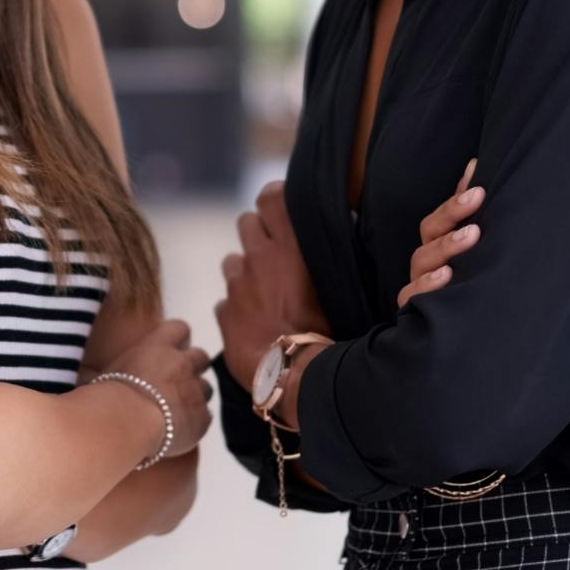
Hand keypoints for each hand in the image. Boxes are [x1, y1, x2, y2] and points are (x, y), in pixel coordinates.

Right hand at [103, 318, 214, 463]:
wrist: (124, 425)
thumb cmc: (108, 397)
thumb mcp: (109, 373)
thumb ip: (122, 369)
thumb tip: (108, 374)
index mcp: (158, 346)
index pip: (179, 329)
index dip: (178, 340)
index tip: (170, 352)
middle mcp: (182, 363)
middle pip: (201, 357)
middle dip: (193, 369)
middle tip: (175, 385)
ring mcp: (195, 390)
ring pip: (206, 388)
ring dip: (194, 397)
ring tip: (175, 412)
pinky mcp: (202, 418)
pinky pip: (204, 418)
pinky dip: (194, 423)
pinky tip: (178, 432)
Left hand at [215, 181, 328, 382]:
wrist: (294, 373)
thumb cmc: (328, 330)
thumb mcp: (339, 285)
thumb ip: (332, 255)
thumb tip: (345, 232)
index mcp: (288, 246)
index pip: (270, 196)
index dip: (274, 199)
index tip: (283, 210)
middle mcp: (258, 258)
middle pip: (246, 221)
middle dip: (257, 232)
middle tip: (274, 252)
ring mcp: (237, 284)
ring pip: (232, 261)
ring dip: (245, 270)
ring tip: (263, 291)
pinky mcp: (223, 312)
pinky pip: (226, 300)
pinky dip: (237, 306)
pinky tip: (254, 320)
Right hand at [396, 159, 483, 308]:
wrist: (461, 341)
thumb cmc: (468, 286)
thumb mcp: (471, 248)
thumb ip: (470, 211)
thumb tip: (475, 165)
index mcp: (438, 245)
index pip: (442, 216)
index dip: (457, 200)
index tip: (479, 187)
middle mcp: (427, 263)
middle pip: (430, 232)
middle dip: (452, 214)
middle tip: (477, 199)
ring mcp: (418, 285)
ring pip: (422, 261)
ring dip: (446, 246)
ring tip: (471, 236)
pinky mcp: (415, 312)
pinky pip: (412, 297)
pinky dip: (427, 285)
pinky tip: (447, 276)